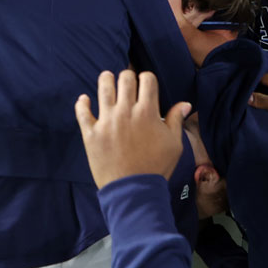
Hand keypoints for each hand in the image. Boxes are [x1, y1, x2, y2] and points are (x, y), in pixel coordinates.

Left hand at [76, 71, 189, 188]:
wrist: (134, 191)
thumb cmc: (157, 167)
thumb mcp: (174, 144)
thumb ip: (176, 120)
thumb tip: (185, 104)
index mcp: (148, 112)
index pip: (147, 79)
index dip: (148, 79)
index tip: (146, 85)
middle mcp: (126, 112)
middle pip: (125, 78)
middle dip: (128, 77)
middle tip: (128, 84)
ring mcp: (106, 121)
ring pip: (103, 88)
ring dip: (106, 80)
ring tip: (107, 79)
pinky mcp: (91, 133)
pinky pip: (82, 111)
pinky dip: (82, 103)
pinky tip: (84, 99)